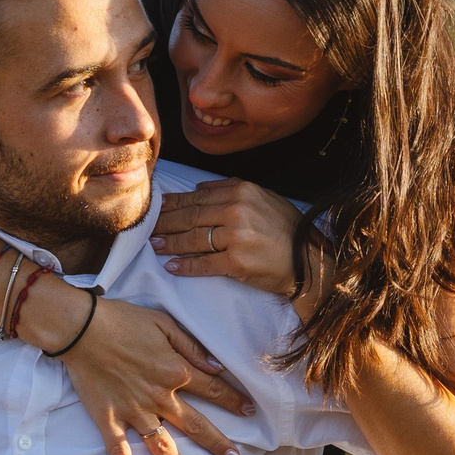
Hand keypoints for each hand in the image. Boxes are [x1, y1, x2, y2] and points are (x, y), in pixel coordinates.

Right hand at [23, 286, 254, 454]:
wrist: (81, 327)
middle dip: (218, 444)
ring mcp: (134, 412)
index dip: (233, 401)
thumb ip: (192, 347)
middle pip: (196, 426)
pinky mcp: (108, 419)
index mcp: (176, 371)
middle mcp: (160, 397)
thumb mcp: (165, 323)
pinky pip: (118, 452)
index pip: (213, 390)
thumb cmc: (123, 320)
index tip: (250, 412)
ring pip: (162, 447)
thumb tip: (217, 367)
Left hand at [150, 179, 302, 296]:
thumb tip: (199, 187)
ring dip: (169, 243)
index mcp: (241, 191)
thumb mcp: (264, 197)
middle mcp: (237, 211)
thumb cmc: (287, 229)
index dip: (172, 204)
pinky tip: (172, 267)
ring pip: (192, 238)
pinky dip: (185, 266)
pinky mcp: (236, 263)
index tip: (155, 208)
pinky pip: (203, 263)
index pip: (197, 197)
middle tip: (146, 228)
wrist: (308, 261)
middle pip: (190, 216)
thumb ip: (231, 187)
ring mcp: (236, 237)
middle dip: (164, 223)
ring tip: (154, 246)